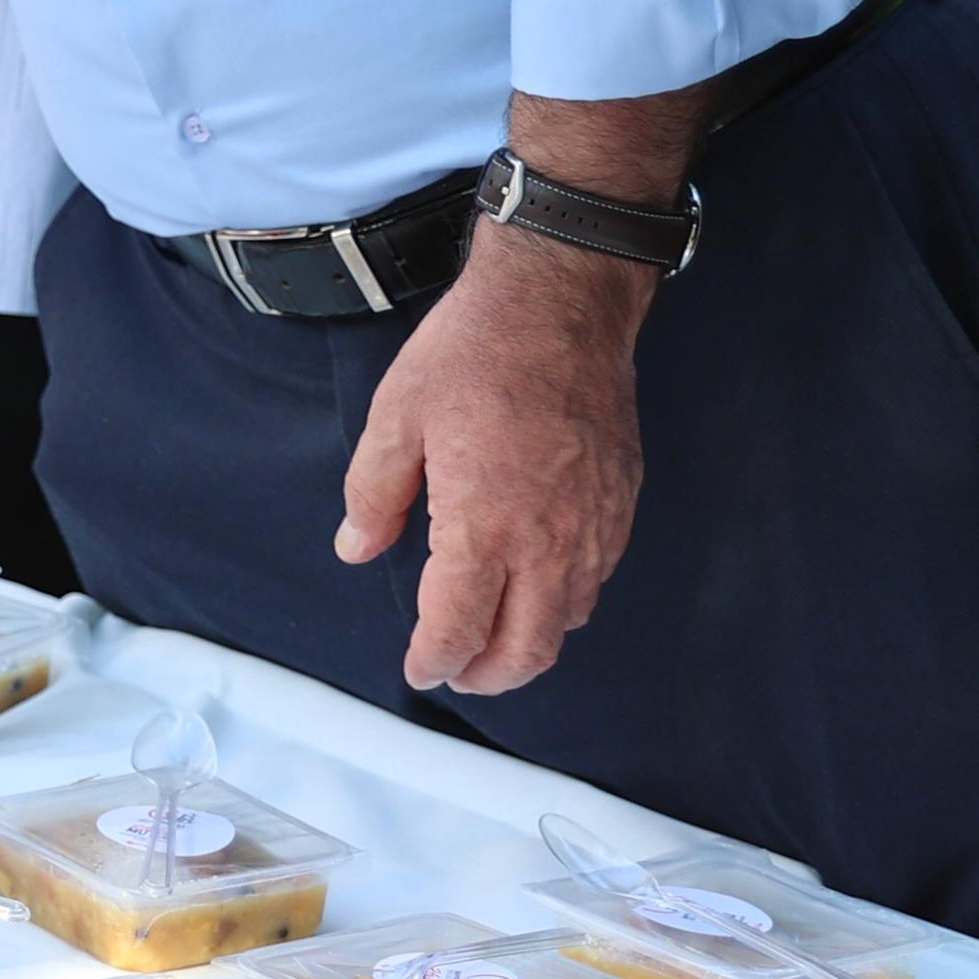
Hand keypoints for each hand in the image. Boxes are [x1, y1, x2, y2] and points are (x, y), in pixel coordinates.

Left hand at [335, 232, 654, 693]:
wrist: (561, 303)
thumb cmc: (475, 351)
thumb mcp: (396, 416)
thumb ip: (374, 496)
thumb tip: (357, 550)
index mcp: (483, 523)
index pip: (459, 627)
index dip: (434, 659)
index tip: (418, 669)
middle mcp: (548, 539)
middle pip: (526, 649)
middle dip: (486, 676)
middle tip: (455, 673)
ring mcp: (594, 526)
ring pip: (568, 622)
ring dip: (529, 646)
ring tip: (492, 641)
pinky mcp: (621, 505)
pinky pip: (597, 581)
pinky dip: (564, 605)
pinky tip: (538, 590)